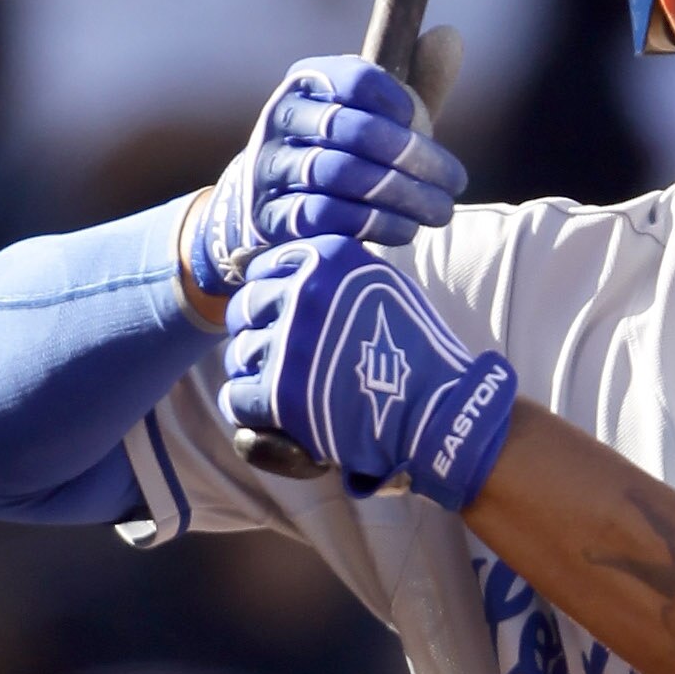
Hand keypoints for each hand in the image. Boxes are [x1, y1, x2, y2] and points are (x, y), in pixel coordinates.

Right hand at [184, 53, 464, 304]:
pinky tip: (405, 229)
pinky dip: (372, 223)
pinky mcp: (271, 214)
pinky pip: (323, 216)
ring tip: (440, 210)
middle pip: (352, 128)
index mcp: (308, 82)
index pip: (354, 78)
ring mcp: (271, 166)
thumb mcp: (376, 115)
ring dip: (400, 194)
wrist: (272, 202)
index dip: (395, 99)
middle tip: (456, 181)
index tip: (419, 121)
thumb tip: (451, 36)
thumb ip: (416, 83)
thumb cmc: (341, 151)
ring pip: (339, 173)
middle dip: (412, 156)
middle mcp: (282, 117)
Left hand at [219, 218, 517, 508]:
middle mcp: (305, 293)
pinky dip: (251, 410)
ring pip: (239, 353)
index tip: (289, 320)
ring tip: (286, 388)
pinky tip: (275, 414)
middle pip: (245, 307)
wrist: (437, 412)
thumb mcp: (379, 286)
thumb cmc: (412, 351)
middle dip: (258, 333)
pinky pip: (237, 397)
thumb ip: (327, 274)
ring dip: (257, 373)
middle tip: (285, 359)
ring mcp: (290, 344)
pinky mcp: (280, 393)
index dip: (271, 297)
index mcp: (328, 259)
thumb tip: (248, 262)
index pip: (263, 267)